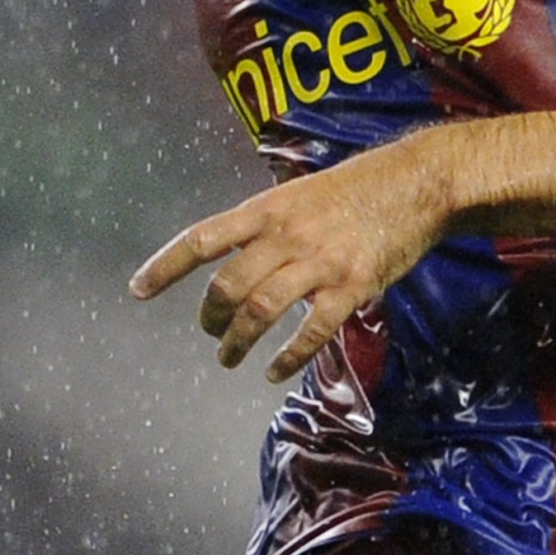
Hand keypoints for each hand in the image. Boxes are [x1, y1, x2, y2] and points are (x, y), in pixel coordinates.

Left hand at [128, 132, 453, 378]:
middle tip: (210, 333)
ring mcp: (318, 263)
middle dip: (210, 318)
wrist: (418, 184)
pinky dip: (288, 357)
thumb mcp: (301, 194)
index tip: (138, 291)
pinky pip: (311, 331)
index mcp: (267, 210)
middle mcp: (285, 236)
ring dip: (237, 342)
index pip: (202, 240)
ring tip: (230, 358)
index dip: (165, 267)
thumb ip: (268, 224)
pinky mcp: (351, 287)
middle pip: (228, 286)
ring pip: (260, 312)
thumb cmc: (359, 187)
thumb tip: (238, 254)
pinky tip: (273, 371)